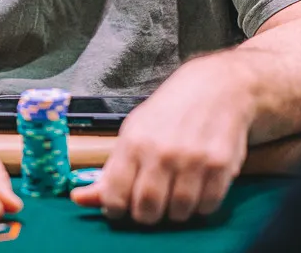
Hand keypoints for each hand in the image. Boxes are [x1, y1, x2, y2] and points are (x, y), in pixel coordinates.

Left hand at [71, 55, 251, 224]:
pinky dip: (200, 206)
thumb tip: (79, 199)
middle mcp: (162, 152)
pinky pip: (207, 206)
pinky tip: (197, 189)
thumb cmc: (168, 111)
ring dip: (175, 212)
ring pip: (179, 213)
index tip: (119, 209)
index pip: (115, 194)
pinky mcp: (221, 165)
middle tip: (149, 206)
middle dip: (145, 215)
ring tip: (175, 195)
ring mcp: (193, 159)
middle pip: (147, 210)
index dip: (114, 209)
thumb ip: (110, 170)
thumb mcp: (133, 132)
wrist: (216, 86)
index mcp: (134, 142)